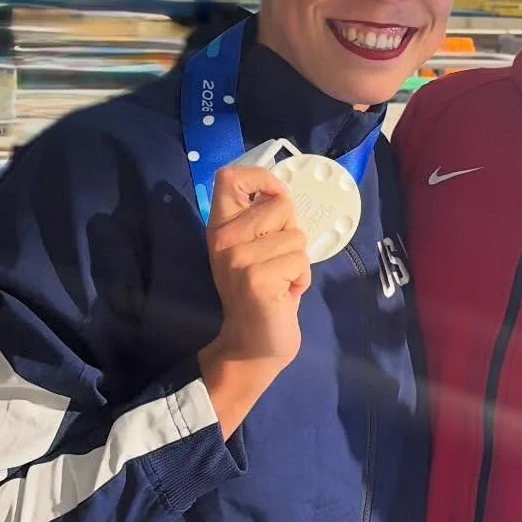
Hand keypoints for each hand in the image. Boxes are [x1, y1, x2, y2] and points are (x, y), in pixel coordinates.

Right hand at [198, 166, 310, 433]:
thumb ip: (263, 220)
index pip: (229, 177)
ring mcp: (238, 259)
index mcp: (220, 227)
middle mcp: (224, 239)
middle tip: (277, 261)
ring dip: (298, 261)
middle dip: (292, 231)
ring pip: (297, 236)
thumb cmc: (262, 292)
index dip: (261, 177)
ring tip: (280, 281)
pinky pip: (300, 261)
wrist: (253, 344)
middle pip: (281, 205)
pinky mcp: (257, 279)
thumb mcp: (254, 248)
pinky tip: (284, 295)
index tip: (275, 196)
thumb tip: (283, 193)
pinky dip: (301, 279)